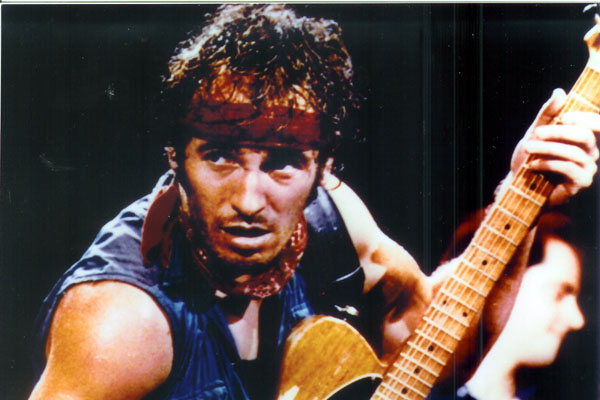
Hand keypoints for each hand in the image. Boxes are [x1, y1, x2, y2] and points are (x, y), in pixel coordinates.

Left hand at [511, 88, 599, 205]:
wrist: (521, 184)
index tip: (563, 117)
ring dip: (546, 148)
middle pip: (584, 135)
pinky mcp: (581, 182)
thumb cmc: (532, 157)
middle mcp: (591, 151)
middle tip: (536, 133)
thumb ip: (548, 114)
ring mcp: (588, 168)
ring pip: (573, 152)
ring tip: (527, 148)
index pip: (596, 123)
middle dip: (557, 132)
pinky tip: (532, 165)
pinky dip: (548, 164)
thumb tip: (560, 92)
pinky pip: (568, 168)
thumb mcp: (537, 132)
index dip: (585, 118)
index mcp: (584, 138)